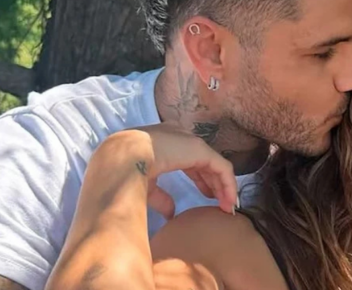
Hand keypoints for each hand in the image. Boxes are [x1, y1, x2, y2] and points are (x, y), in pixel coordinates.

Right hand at [100, 124, 237, 218]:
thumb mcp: (145, 185)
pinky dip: (228, 184)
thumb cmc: (127, 170)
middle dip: (214, 184)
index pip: (190, 160)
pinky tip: (229, 201)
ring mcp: (191, 142)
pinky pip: (221, 167)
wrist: (122, 157)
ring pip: (215, 165)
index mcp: (166, 143)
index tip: (205, 196)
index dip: (200, 179)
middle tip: (221, 203)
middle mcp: (180, 138)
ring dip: (223, 186)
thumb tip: (170, 213)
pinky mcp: (200, 149)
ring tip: (228, 206)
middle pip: (205, 162)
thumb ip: (161, 197)